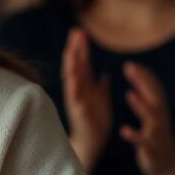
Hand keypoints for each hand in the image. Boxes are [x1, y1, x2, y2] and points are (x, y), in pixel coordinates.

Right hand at [62, 28, 112, 169]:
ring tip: (71, 51)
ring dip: (71, 65)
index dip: (81, 48)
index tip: (80, 31)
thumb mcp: (101, 100)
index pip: (82, 63)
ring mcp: (77, 101)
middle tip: (75, 32)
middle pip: (75, 66)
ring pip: (72, 80)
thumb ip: (101, 87)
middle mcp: (78, 91)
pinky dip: (74, 89)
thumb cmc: (95, 121)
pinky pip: (76, 99)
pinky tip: (73, 79)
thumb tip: (103, 75)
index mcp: (85, 86)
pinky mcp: (79, 113)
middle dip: (75, 49)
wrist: (92, 143)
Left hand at [120, 61, 174, 174]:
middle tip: (129, 67)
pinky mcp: (152, 149)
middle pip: (153, 96)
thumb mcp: (154, 119)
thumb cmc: (157, 141)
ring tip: (129, 94)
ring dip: (141, 106)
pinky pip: (143, 142)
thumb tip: (141, 83)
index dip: (144, 75)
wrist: (170, 169)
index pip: (154, 88)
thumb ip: (147, 102)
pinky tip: (123, 130)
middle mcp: (160, 120)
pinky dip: (135, 135)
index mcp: (159, 112)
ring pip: (151, 117)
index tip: (131, 63)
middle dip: (143, 81)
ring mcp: (157, 134)